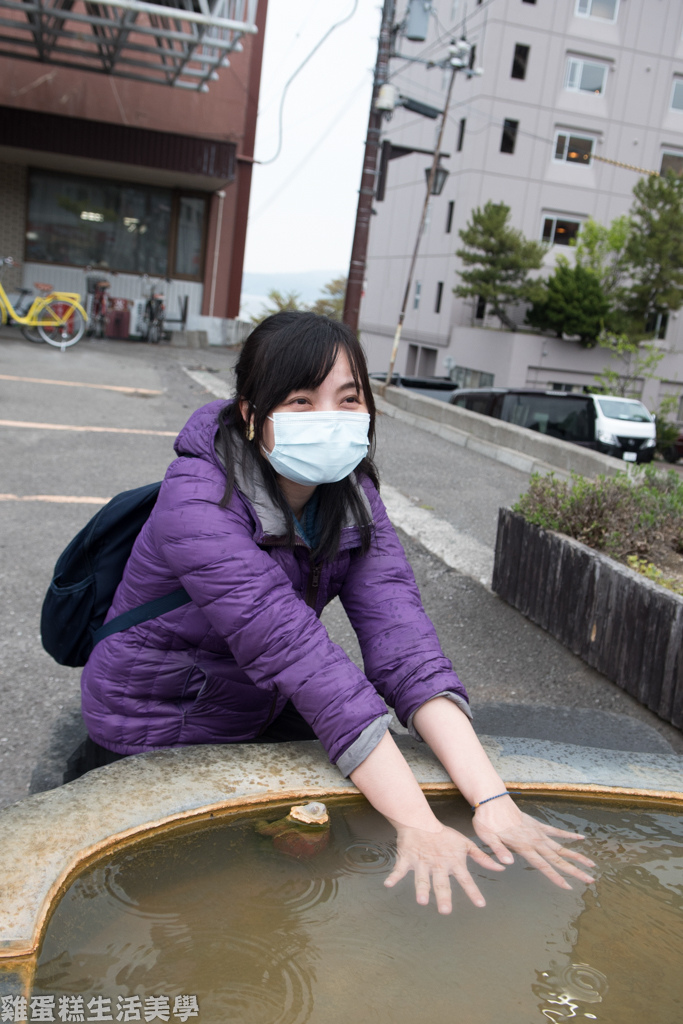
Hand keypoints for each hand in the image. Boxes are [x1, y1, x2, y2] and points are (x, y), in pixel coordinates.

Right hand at [383, 822, 505, 913]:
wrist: (421, 821)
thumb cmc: (444, 836)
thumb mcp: (465, 845)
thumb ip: (482, 857)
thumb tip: (502, 867)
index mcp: (453, 863)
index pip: (465, 879)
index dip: (473, 891)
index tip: (480, 905)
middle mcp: (438, 865)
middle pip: (441, 883)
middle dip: (443, 896)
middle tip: (445, 910)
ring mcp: (422, 862)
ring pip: (421, 878)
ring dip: (421, 888)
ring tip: (421, 900)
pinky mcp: (407, 858)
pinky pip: (399, 869)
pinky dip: (394, 876)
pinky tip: (388, 884)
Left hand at [472, 796, 595, 889]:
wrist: (491, 799)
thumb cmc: (487, 820)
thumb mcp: (487, 837)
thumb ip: (498, 850)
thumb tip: (508, 863)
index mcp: (524, 846)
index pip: (543, 865)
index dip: (556, 877)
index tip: (568, 887)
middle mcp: (534, 840)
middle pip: (558, 858)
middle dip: (575, 870)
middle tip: (591, 879)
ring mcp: (537, 832)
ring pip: (561, 846)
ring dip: (576, 855)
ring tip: (591, 863)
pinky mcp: (536, 824)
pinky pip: (555, 831)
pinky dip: (568, 835)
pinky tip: (580, 838)